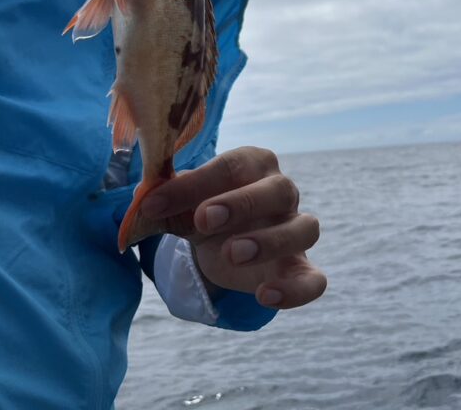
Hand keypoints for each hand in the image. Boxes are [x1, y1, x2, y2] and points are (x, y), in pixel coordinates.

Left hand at [141, 147, 326, 309]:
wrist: (225, 247)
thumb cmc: (206, 214)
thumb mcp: (182, 207)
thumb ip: (167, 206)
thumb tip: (145, 206)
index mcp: (253, 165)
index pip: (233, 165)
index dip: (196, 183)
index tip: (156, 204)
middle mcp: (282, 192)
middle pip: (279, 189)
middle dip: (242, 203)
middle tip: (203, 221)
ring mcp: (296, 230)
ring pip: (305, 229)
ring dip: (270, 241)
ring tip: (231, 254)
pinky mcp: (300, 269)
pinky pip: (315, 280)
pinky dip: (295, 290)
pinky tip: (264, 296)